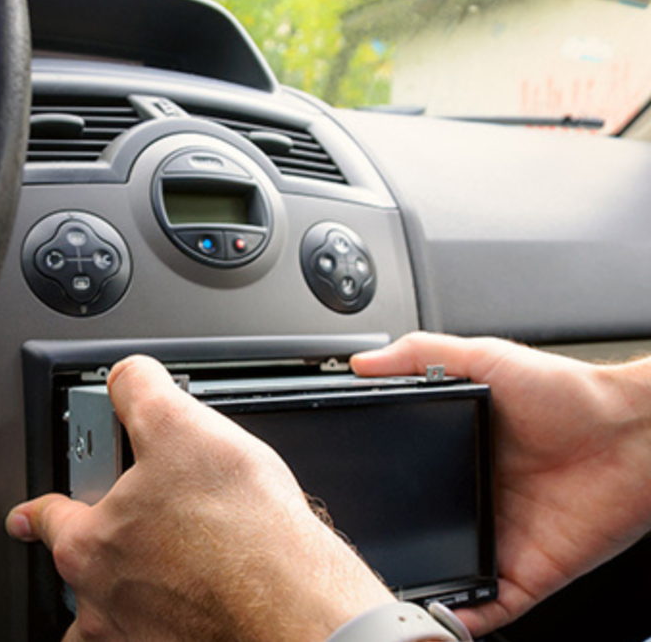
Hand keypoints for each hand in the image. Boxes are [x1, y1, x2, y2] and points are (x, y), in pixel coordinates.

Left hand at [7, 355, 394, 641]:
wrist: (296, 603)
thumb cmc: (240, 531)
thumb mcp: (178, 423)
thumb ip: (139, 390)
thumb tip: (127, 376)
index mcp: (88, 547)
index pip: (46, 519)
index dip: (40, 506)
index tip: (29, 513)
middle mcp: (104, 603)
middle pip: (77, 576)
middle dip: (91, 552)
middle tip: (129, 525)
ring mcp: (140, 635)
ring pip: (108, 621)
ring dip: (121, 597)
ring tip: (159, 569)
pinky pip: (156, 634)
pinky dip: (167, 617)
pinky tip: (200, 593)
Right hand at [352, 332, 650, 634]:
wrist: (635, 432)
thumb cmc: (571, 393)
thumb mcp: (486, 358)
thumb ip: (422, 355)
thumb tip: (363, 363)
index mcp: (461, 454)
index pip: (406, 482)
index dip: (378, 493)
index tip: (347, 497)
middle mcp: (477, 500)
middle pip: (421, 533)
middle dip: (391, 546)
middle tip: (360, 549)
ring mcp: (502, 540)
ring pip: (448, 578)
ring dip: (421, 587)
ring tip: (387, 586)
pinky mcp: (529, 572)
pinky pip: (490, 608)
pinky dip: (463, 620)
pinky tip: (439, 617)